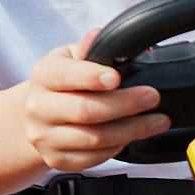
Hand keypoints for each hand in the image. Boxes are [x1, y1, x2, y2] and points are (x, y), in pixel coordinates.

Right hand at [13, 36, 166, 175]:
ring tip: (157, 120)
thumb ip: (89, 48)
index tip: (116, 77)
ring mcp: (45, 137)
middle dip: (124, 104)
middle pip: (84, 111)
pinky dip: (117, 147)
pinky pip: (92, 158)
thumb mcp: (72, 57)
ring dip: (131, 130)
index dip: (91, 77)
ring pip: (94, 138)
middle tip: (152, 97)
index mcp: (44, 75)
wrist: (37, 115)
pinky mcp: (55, 159)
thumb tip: (101, 34)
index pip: (64, 75)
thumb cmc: (63, 82)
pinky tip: (132, 136)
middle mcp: (39, 107)